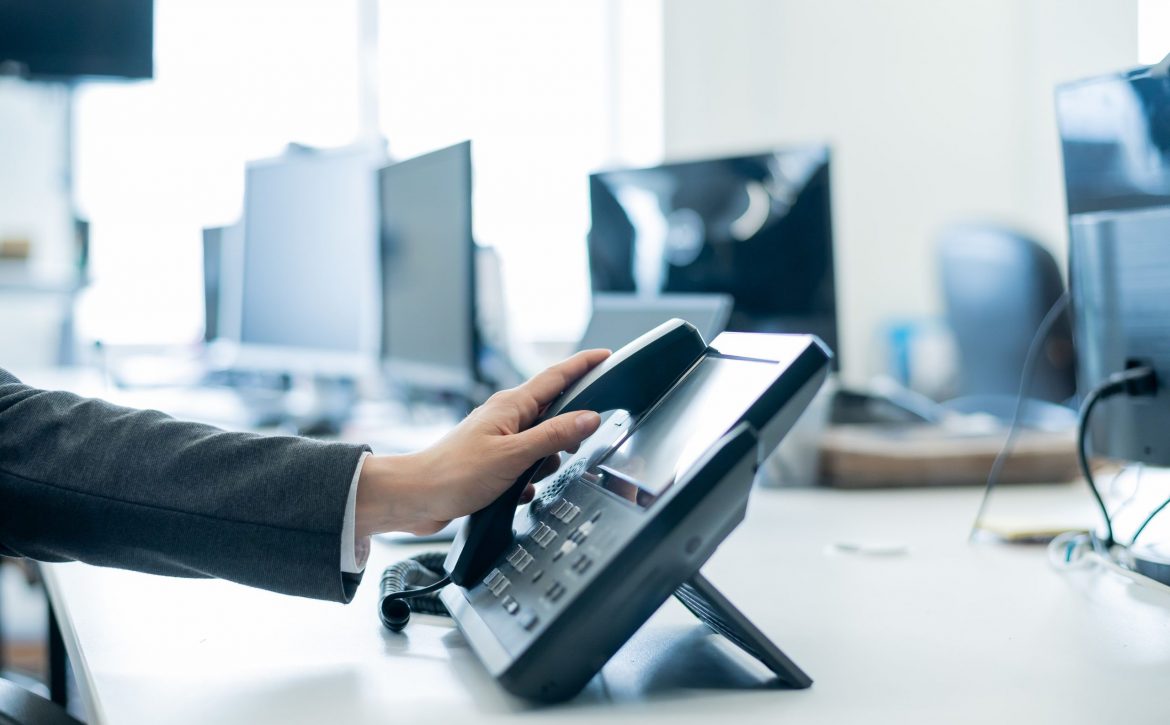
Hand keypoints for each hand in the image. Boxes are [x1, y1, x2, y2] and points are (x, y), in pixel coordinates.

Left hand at [356, 349, 610, 535]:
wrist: (416, 498)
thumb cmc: (453, 474)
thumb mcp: (513, 455)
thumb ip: (553, 436)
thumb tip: (588, 418)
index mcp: (511, 406)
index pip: (556, 377)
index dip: (583, 365)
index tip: (606, 356)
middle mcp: (506, 417)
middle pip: (553, 412)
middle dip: (567, 432)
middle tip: (572, 448)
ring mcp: (499, 439)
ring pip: (541, 444)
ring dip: (543, 463)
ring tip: (528, 477)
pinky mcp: (493, 462)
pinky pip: (525, 467)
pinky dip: (527, 481)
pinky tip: (515, 492)